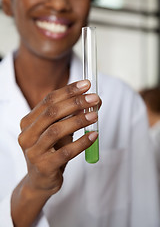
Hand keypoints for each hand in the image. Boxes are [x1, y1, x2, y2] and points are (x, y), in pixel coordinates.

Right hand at [18, 79, 99, 194]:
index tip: (86, 84)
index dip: (68, 90)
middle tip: (94, 98)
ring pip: (56, 130)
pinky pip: (66, 152)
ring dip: (78, 120)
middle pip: (52, 112)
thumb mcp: (59, 131)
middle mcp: (27, 135)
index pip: (48, 100)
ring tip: (95, 115)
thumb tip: (93, 101)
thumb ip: (72, 116)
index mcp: (28, 122)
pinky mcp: (44, 167)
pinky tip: (94, 136)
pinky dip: (82, 143)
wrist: (40, 180)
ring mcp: (33, 152)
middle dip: (75, 102)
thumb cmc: (50, 151)